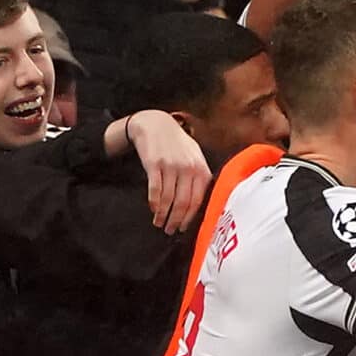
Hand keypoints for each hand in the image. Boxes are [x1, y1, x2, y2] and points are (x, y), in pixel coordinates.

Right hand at [125, 109, 211, 232]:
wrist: (156, 124)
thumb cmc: (178, 144)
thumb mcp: (195, 157)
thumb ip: (200, 177)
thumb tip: (201, 203)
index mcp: (201, 170)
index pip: (198, 200)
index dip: (189, 217)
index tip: (183, 228)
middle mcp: (188, 169)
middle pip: (183, 203)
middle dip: (176, 220)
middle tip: (170, 230)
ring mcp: (171, 167)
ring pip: (168, 199)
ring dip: (163, 214)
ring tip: (159, 223)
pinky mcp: (155, 165)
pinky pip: (155, 189)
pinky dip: (154, 203)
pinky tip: (153, 210)